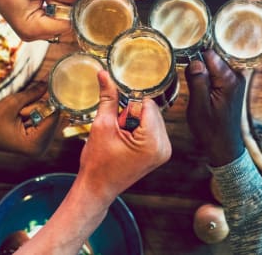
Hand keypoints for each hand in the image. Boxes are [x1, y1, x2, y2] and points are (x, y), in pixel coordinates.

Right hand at [0, 0, 81, 40]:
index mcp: (33, 28)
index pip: (67, 25)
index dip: (74, 9)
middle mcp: (33, 35)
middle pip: (65, 26)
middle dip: (66, 8)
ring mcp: (33, 33)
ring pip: (60, 23)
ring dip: (60, 8)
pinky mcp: (33, 27)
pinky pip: (52, 21)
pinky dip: (54, 9)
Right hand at [0, 82, 59, 177]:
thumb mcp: (11, 104)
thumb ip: (33, 93)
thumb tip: (49, 81)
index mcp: (35, 144)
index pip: (53, 117)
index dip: (45, 103)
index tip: (30, 102)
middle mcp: (41, 148)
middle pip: (52, 117)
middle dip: (36, 108)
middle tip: (18, 113)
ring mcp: (41, 144)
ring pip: (48, 116)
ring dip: (34, 110)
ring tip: (17, 117)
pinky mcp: (38, 139)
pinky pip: (43, 119)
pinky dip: (33, 113)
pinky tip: (20, 118)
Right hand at [77, 71, 171, 202]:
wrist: (97, 188)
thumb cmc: (97, 163)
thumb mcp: (102, 125)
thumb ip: (108, 98)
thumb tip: (104, 74)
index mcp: (152, 141)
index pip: (147, 104)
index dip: (129, 102)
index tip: (116, 109)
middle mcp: (164, 146)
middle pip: (151, 110)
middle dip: (132, 112)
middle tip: (117, 127)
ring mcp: (164, 151)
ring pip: (152, 118)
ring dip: (135, 120)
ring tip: (120, 136)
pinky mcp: (160, 153)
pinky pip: (152, 128)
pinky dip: (139, 128)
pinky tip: (126, 139)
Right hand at [185, 50, 245, 166]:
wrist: (224, 146)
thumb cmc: (210, 130)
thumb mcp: (199, 106)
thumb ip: (197, 81)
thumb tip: (195, 60)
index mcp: (229, 80)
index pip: (210, 54)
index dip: (195, 58)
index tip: (186, 66)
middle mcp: (236, 76)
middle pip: (213, 57)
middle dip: (200, 64)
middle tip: (189, 78)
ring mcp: (236, 80)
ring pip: (214, 65)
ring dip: (203, 72)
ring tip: (196, 86)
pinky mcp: (232, 85)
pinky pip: (217, 73)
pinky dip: (208, 77)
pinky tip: (202, 89)